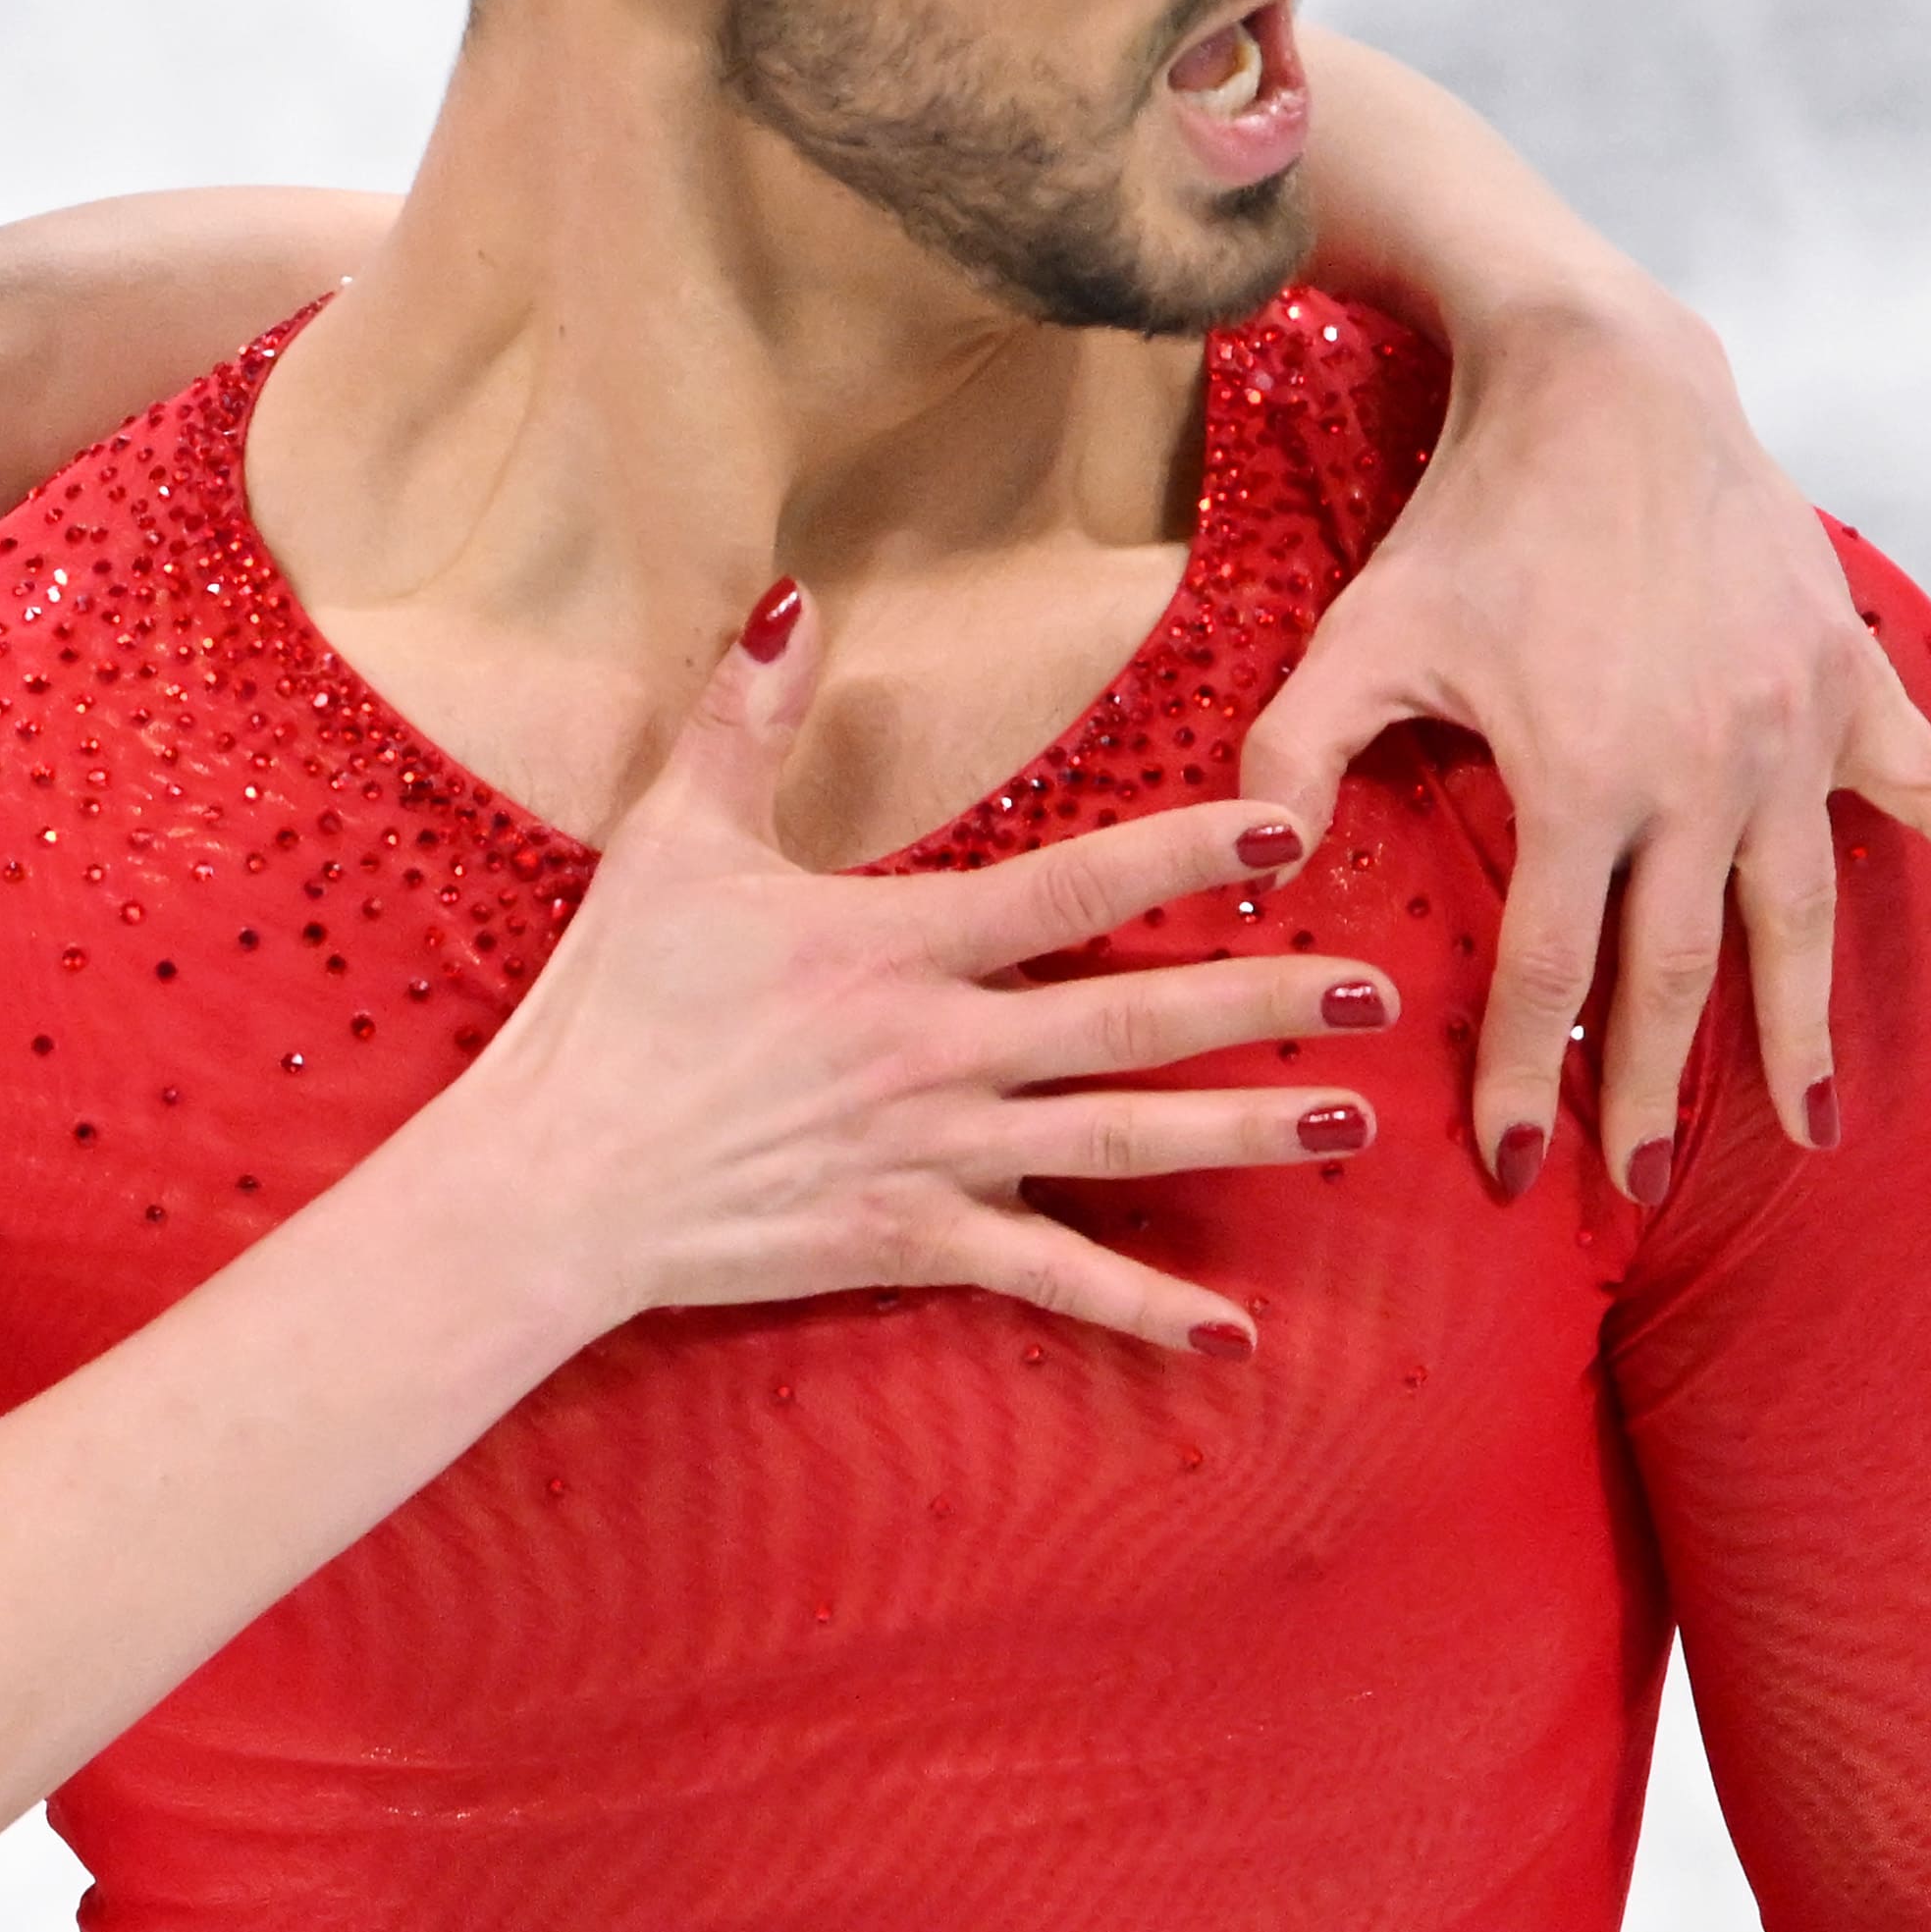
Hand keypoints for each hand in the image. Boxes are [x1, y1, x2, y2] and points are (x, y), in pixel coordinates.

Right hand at [452, 591, 1389, 1358]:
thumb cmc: (611, 1007)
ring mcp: (935, 1154)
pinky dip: (1142, 1310)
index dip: (1184, 856)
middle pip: (1132, 1018)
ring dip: (1242, 1134)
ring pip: (1120, 1141)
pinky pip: (1048, 1276)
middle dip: (1263, 1003)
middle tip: (1376, 989)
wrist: (554, 1179)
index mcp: (898, 946)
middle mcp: (940, 1050)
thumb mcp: (672, 842)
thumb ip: (743, 720)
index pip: (1072, 888)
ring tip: (1349, 1124)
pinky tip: (1232, 1332)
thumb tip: (790, 598)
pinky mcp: (911, 1241)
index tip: (1286, 834)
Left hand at [1233, 291, 1930, 1207]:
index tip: (1511, 1168)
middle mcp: (1699, 775)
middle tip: (1637, 1178)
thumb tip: (1247, 877)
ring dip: (1801, 1026)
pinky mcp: (1846, 680)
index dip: (1524, 1075)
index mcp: (1580, 780)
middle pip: (1676, 971)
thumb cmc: (1470, 516)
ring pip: (1798, 916)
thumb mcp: (1361, 635)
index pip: (1548, 971)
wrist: (1604, 383)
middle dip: (1654, 1087)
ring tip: (1813, 1127)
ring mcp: (1788, 732)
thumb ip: (1291, 755)